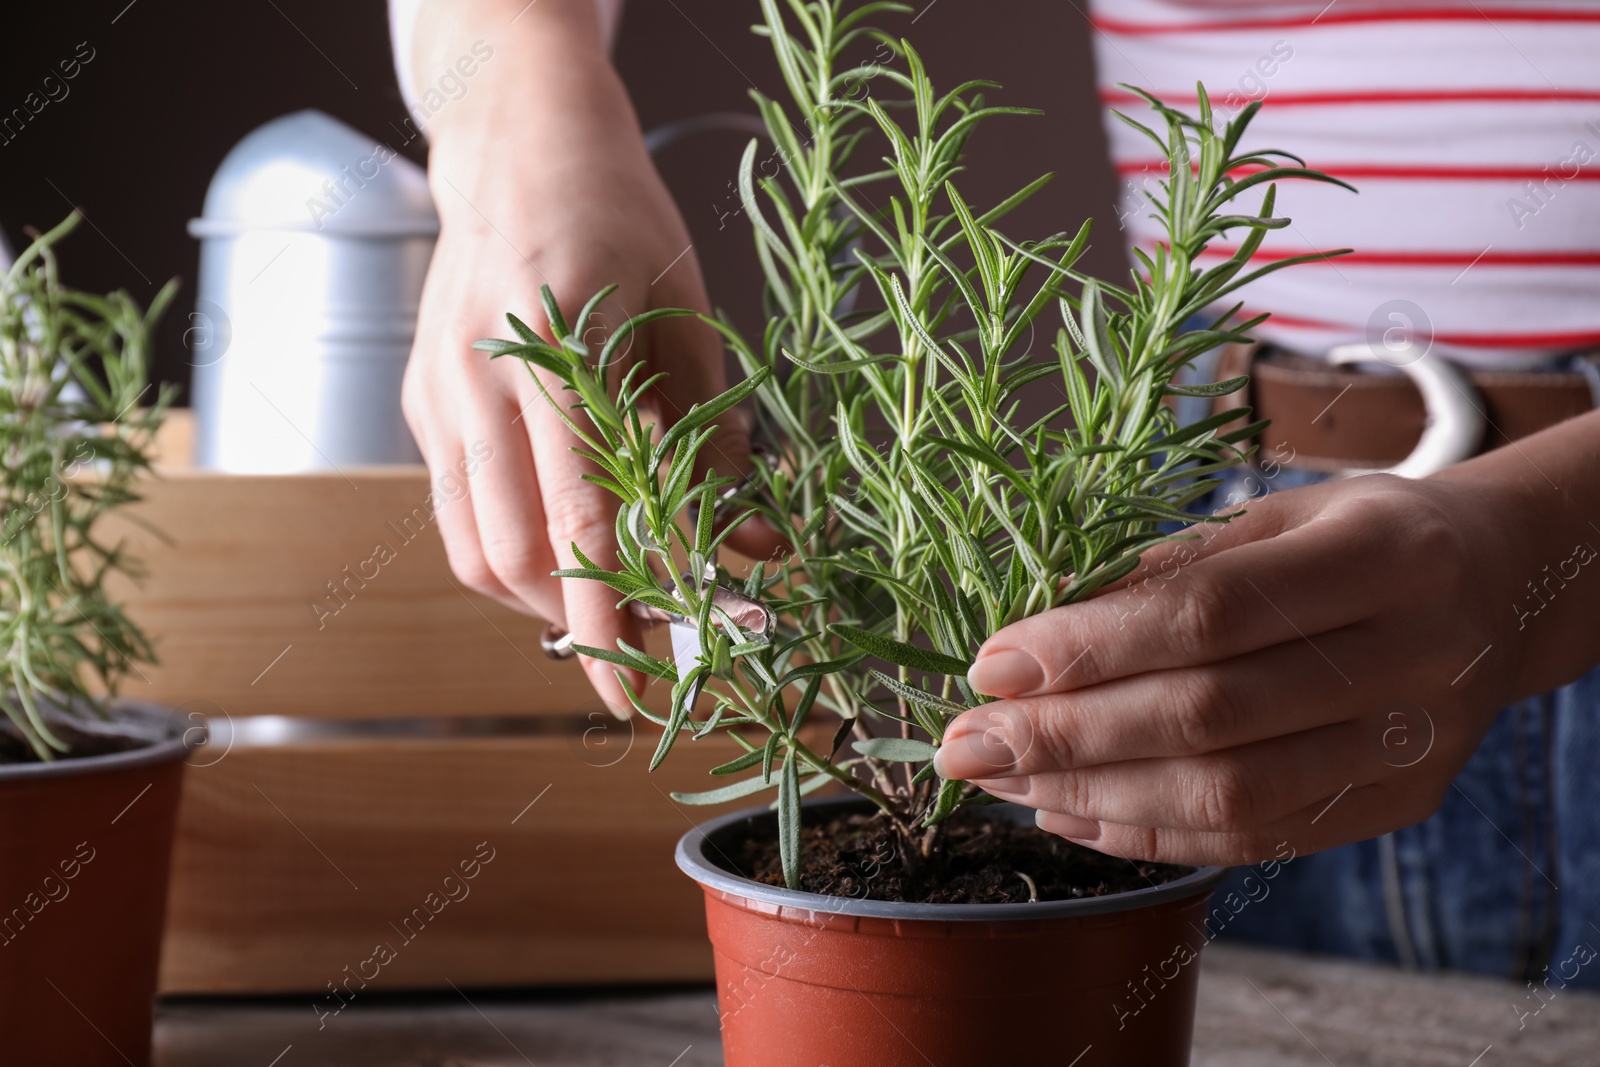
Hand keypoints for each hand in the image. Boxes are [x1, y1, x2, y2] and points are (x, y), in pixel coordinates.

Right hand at [402, 5, 765, 709]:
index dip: (608, 614)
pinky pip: (456, 510)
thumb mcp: (691, 323)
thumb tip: (753, 551)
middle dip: (575, 620)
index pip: (579, 518)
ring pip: (470, 548)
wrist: (518, 150)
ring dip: (537, 598)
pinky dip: (509, 552)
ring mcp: (435, 395)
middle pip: (510, 554)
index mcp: (558, 350)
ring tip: (604, 600)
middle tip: (643, 642)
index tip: (638, 690)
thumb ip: (712, 444)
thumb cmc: (623, 223)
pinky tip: (562, 543)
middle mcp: (478, 381)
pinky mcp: (419, 403)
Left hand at [933, 472, 1536, 864]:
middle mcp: (1413, 658)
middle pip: (1210, 717)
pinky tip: (1071, 813)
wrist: (1501, 589)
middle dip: (1066, 735)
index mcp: (1384, 556)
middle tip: (965, 742)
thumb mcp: (1279, 514)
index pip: (1212, 615)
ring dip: (1092, 796)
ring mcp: (1412, 745)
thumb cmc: (1364, 534)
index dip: (1090, 644)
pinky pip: (1254, 841)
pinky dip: (1149, 835)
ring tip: (1002, 780)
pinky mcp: (1396, 806)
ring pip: (1228, 796)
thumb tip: (1038, 631)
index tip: (991, 663)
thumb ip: (1171, 570)